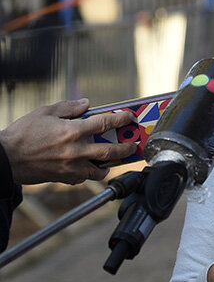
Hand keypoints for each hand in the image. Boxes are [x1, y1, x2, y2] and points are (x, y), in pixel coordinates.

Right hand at [0, 99, 137, 184]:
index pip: (105, 123)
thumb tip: (86, 103)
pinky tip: (87, 167)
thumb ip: (68, 107)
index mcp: (73, 131)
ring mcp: (71, 167)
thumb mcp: (44, 112)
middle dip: (126, 148)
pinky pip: (83, 178)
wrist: (5, 158)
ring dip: (108, 165)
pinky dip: (87, 173)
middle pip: (111, 151)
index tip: (129, 117)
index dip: (121, 119)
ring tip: (112, 160)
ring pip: (99, 170)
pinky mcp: (64, 178)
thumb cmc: (22, 133)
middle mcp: (76, 150)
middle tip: (133, 145)